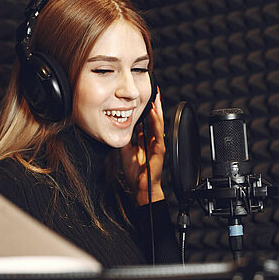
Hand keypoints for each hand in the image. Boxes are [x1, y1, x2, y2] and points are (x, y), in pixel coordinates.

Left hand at [120, 87, 164, 205]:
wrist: (141, 188)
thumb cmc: (136, 172)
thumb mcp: (126, 151)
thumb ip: (125, 139)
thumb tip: (118, 129)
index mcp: (147, 140)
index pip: (148, 121)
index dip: (147, 109)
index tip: (144, 96)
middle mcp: (154, 141)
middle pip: (155, 119)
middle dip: (155, 105)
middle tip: (154, 90)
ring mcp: (158, 146)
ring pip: (158, 125)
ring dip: (157, 110)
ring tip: (155, 97)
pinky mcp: (159, 152)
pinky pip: (158, 136)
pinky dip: (156, 124)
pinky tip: (153, 115)